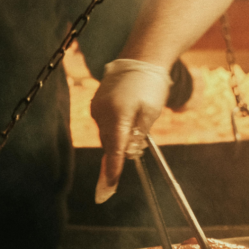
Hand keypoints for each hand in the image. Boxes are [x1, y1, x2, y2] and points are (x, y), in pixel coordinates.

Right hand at [90, 59, 172, 202]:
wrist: (141, 59)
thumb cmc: (151, 86)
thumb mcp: (151, 112)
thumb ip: (139, 134)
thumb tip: (129, 152)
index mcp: (118, 116)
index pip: (115, 150)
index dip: (113, 171)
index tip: (108, 189)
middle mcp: (102, 113)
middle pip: (110, 145)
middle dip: (118, 158)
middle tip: (120, 173)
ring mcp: (97, 107)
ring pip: (107, 136)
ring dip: (118, 143)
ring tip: (134, 137)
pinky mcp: (97, 104)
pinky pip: (105, 125)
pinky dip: (114, 131)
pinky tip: (126, 128)